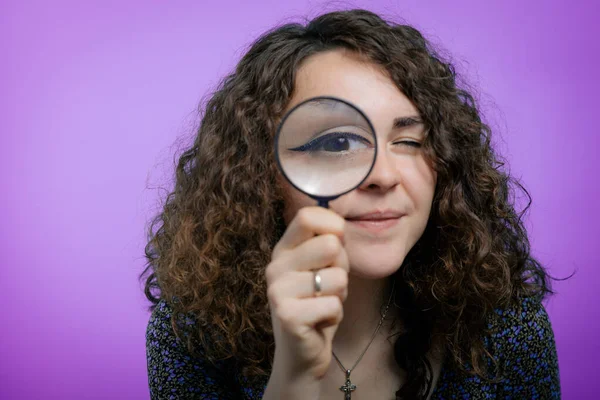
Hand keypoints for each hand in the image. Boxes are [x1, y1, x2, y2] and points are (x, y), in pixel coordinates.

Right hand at [264, 206, 348, 396]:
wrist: (302, 354)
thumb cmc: (317, 305)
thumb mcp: (324, 268)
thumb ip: (329, 245)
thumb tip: (340, 226)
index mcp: (283, 250)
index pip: (307, 216)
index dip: (333, 224)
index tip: (339, 242)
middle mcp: (275, 266)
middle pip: (329, 244)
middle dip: (342, 267)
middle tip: (329, 285)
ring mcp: (278, 291)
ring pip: (337, 277)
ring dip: (340, 295)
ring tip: (323, 304)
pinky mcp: (287, 315)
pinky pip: (333, 304)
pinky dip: (335, 314)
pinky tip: (320, 321)